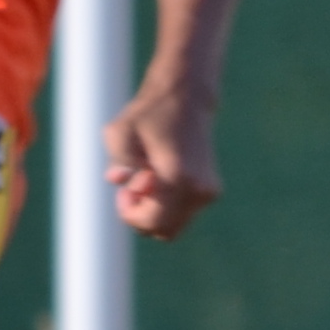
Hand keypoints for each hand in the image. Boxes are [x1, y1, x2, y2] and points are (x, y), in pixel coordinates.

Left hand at [106, 72, 223, 242]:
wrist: (185, 98)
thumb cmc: (148, 115)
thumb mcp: (121, 131)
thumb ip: (119, 160)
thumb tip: (120, 181)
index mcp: (178, 176)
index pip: (152, 223)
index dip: (130, 214)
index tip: (124, 192)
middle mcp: (198, 189)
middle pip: (163, 231)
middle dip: (141, 217)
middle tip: (132, 187)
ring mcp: (208, 192)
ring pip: (173, 227)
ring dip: (153, 213)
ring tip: (145, 181)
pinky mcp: (210, 191)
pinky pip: (182, 215)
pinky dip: (166, 207)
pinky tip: (159, 180)